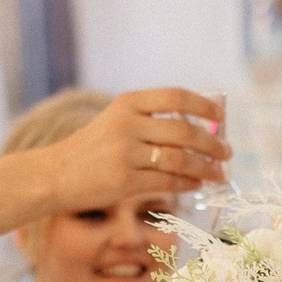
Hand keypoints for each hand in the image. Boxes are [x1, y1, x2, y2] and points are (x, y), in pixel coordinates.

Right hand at [43, 88, 228, 207]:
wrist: (55, 174)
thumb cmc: (93, 149)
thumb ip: (153, 121)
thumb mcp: (117, 121)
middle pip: (184, 131)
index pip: (176, 97)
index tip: (221, 117)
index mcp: (127, 102)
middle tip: (226, 152)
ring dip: (206, 168)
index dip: (204, 106)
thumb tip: (203, 130)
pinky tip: (197, 184)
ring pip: (180, 160)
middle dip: (212, 143)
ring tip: (218, 173)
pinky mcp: (124, 181)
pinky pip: (168, 182)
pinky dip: (188, 183)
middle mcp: (126, 124)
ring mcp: (125, 153)